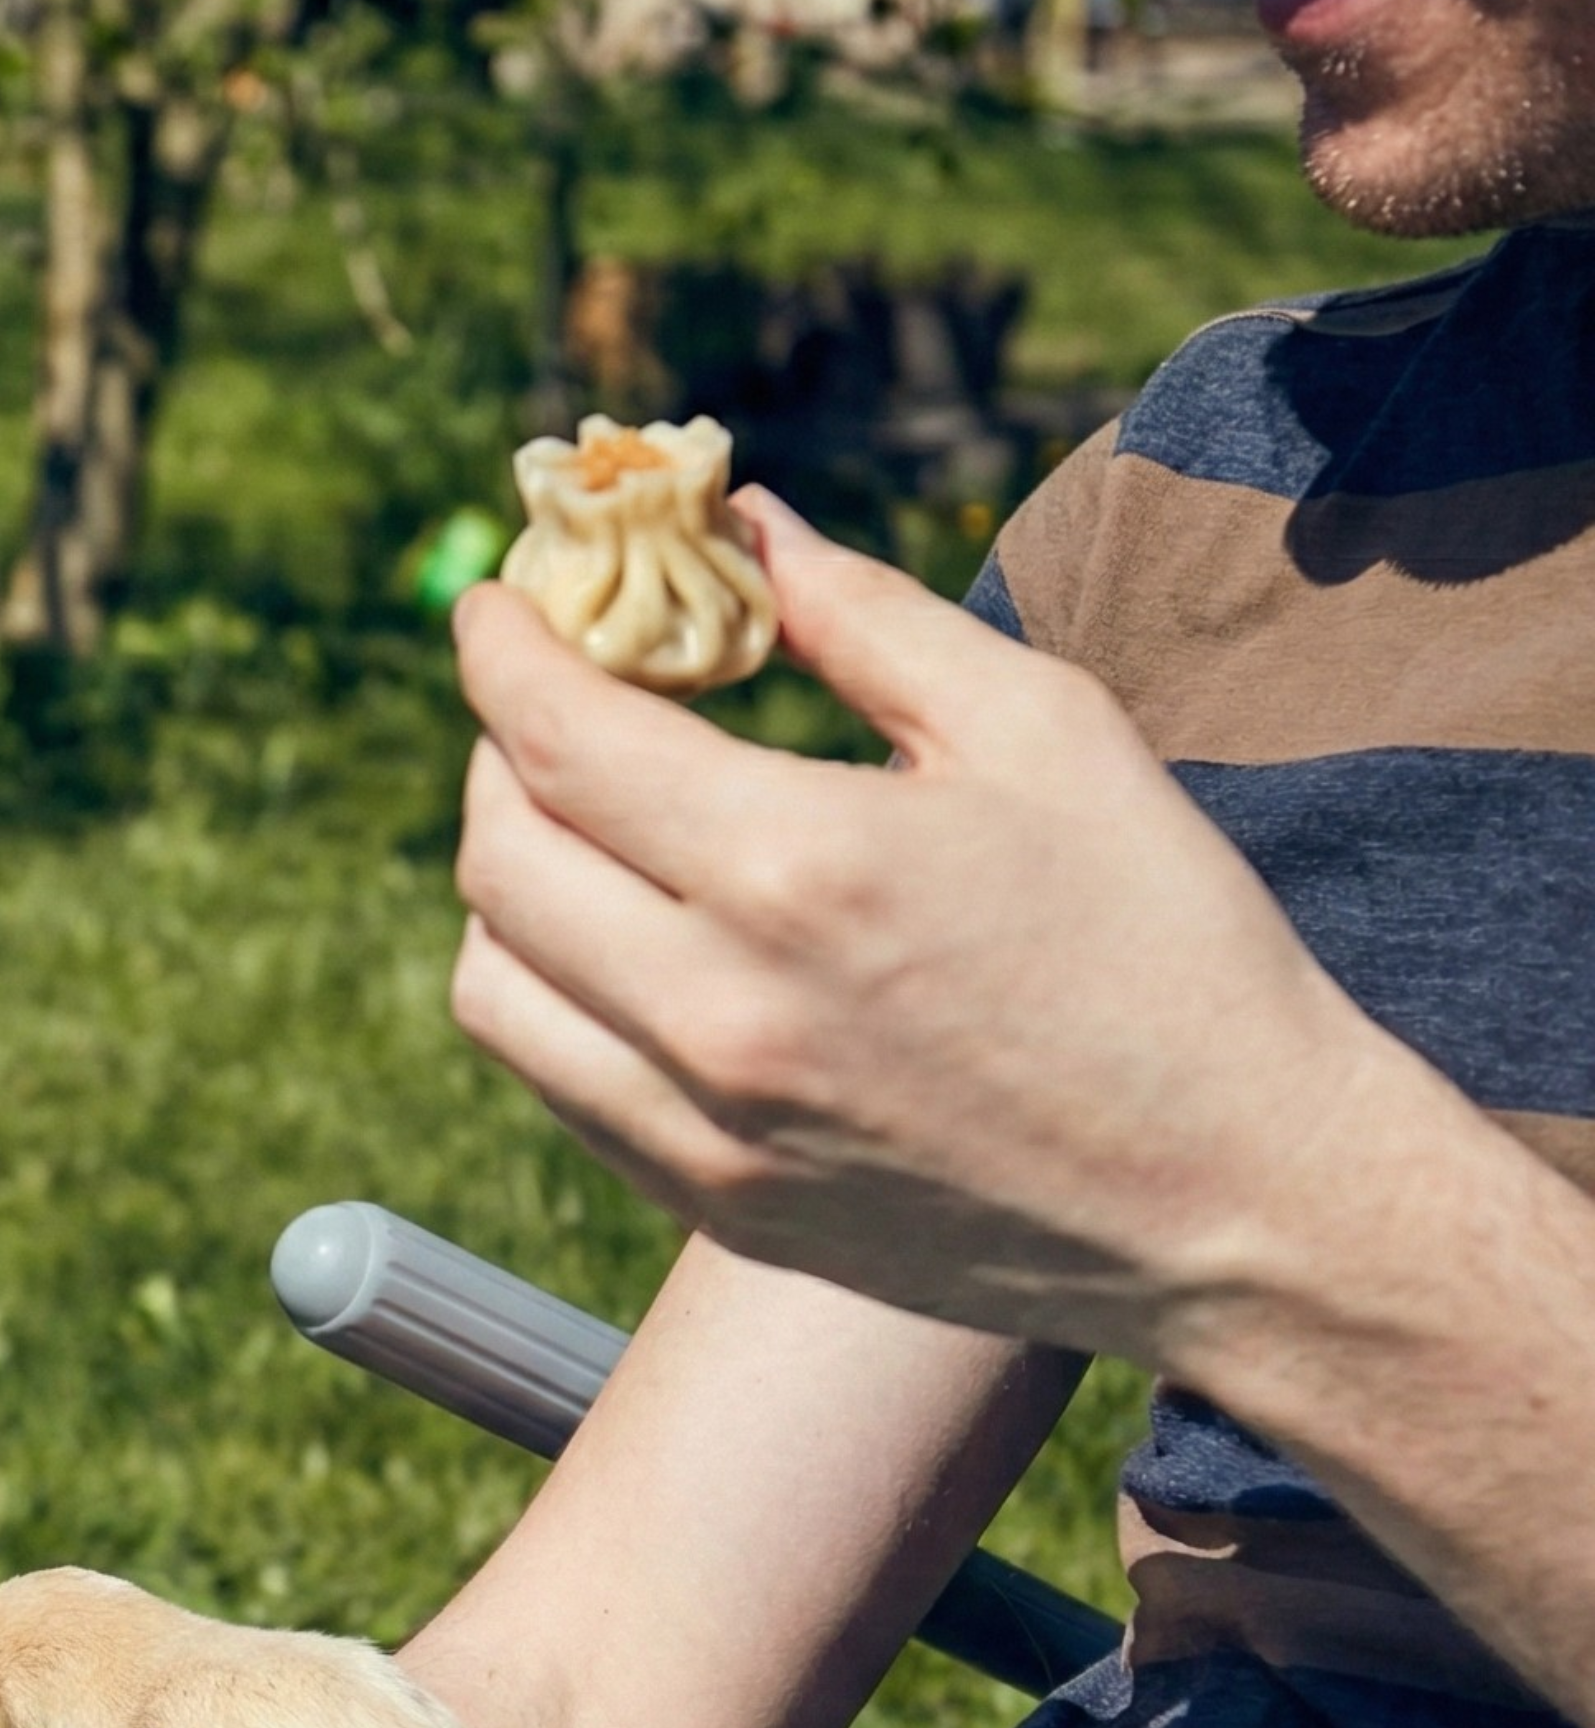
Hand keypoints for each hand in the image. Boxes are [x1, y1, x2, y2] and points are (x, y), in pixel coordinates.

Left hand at [447, 492, 1411, 1361]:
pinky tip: (621, 941)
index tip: (496, 604)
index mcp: (798, 866)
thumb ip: (867, 617)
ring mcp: (702, 1125)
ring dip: (509, 882)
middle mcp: (718, 1008)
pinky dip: (549, 993)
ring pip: (493, 985)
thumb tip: (742, 525)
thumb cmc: (1163, 937)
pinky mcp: (712, 1203)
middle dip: (499, 751)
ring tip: (580, 824)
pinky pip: (554, 1081)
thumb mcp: (1041, 729)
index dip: (499, 653)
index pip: (557, 740)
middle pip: (499, 858)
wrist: (1233, 1197)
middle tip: (553, 701)